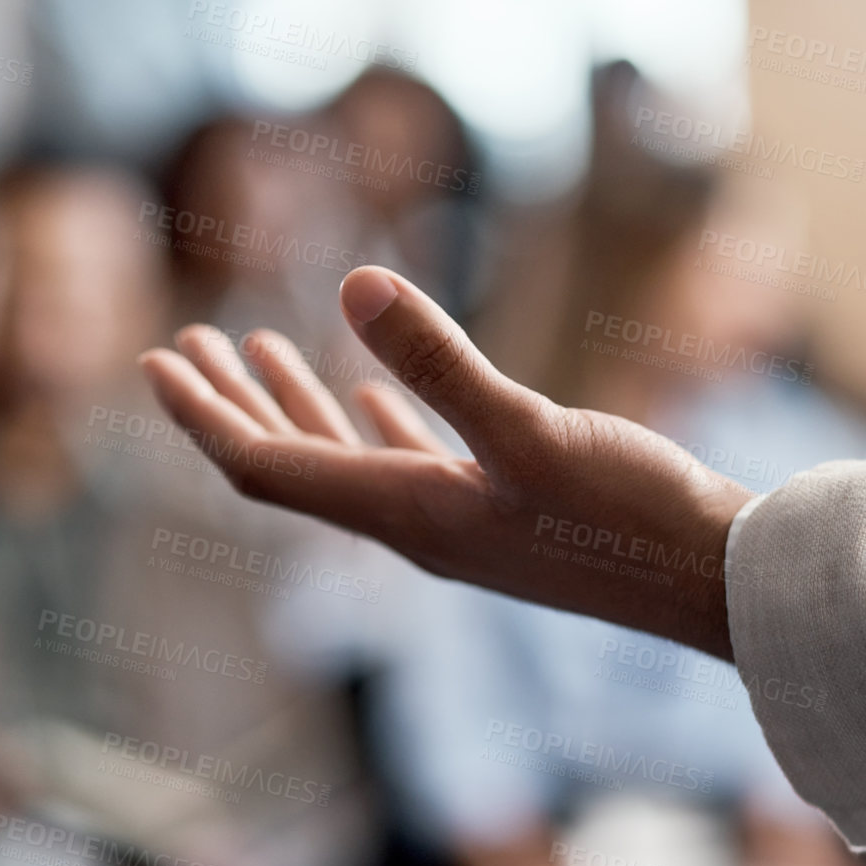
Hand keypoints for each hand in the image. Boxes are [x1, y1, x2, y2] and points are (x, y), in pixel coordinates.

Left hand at [138, 267, 752, 659]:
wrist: (709, 581)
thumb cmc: (629, 518)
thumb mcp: (532, 432)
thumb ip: (440, 363)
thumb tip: (349, 284)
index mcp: (405, 513)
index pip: (268, 469)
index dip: (205, 417)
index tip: (155, 359)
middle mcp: (416, 527)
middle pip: (294, 467)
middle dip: (233, 405)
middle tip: (185, 345)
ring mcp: (459, 523)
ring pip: (349, 462)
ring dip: (297, 406)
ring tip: (260, 349)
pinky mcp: (503, 514)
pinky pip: (412, 466)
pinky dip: (377, 426)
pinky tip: (372, 401)